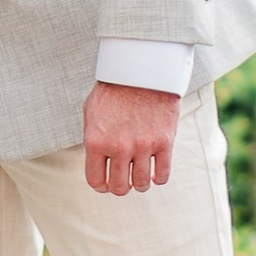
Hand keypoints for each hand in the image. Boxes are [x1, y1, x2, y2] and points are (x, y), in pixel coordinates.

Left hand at [83, 81, 179, 195]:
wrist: (142, 69)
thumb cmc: (114, 89)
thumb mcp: (91, 111)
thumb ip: (93, 139)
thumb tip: (97, 162)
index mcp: (96, 141)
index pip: (96, 181)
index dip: (101, 186)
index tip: (106, 183)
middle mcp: (119, 147)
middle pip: (120, 187)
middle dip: (120, 186)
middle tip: (124, 179)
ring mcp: (143, 146)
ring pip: (142, 184)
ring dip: (139, 184)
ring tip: (139, 175)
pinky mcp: (165, 142)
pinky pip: (163, 175)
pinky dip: (158, 178)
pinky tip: (155, 172)